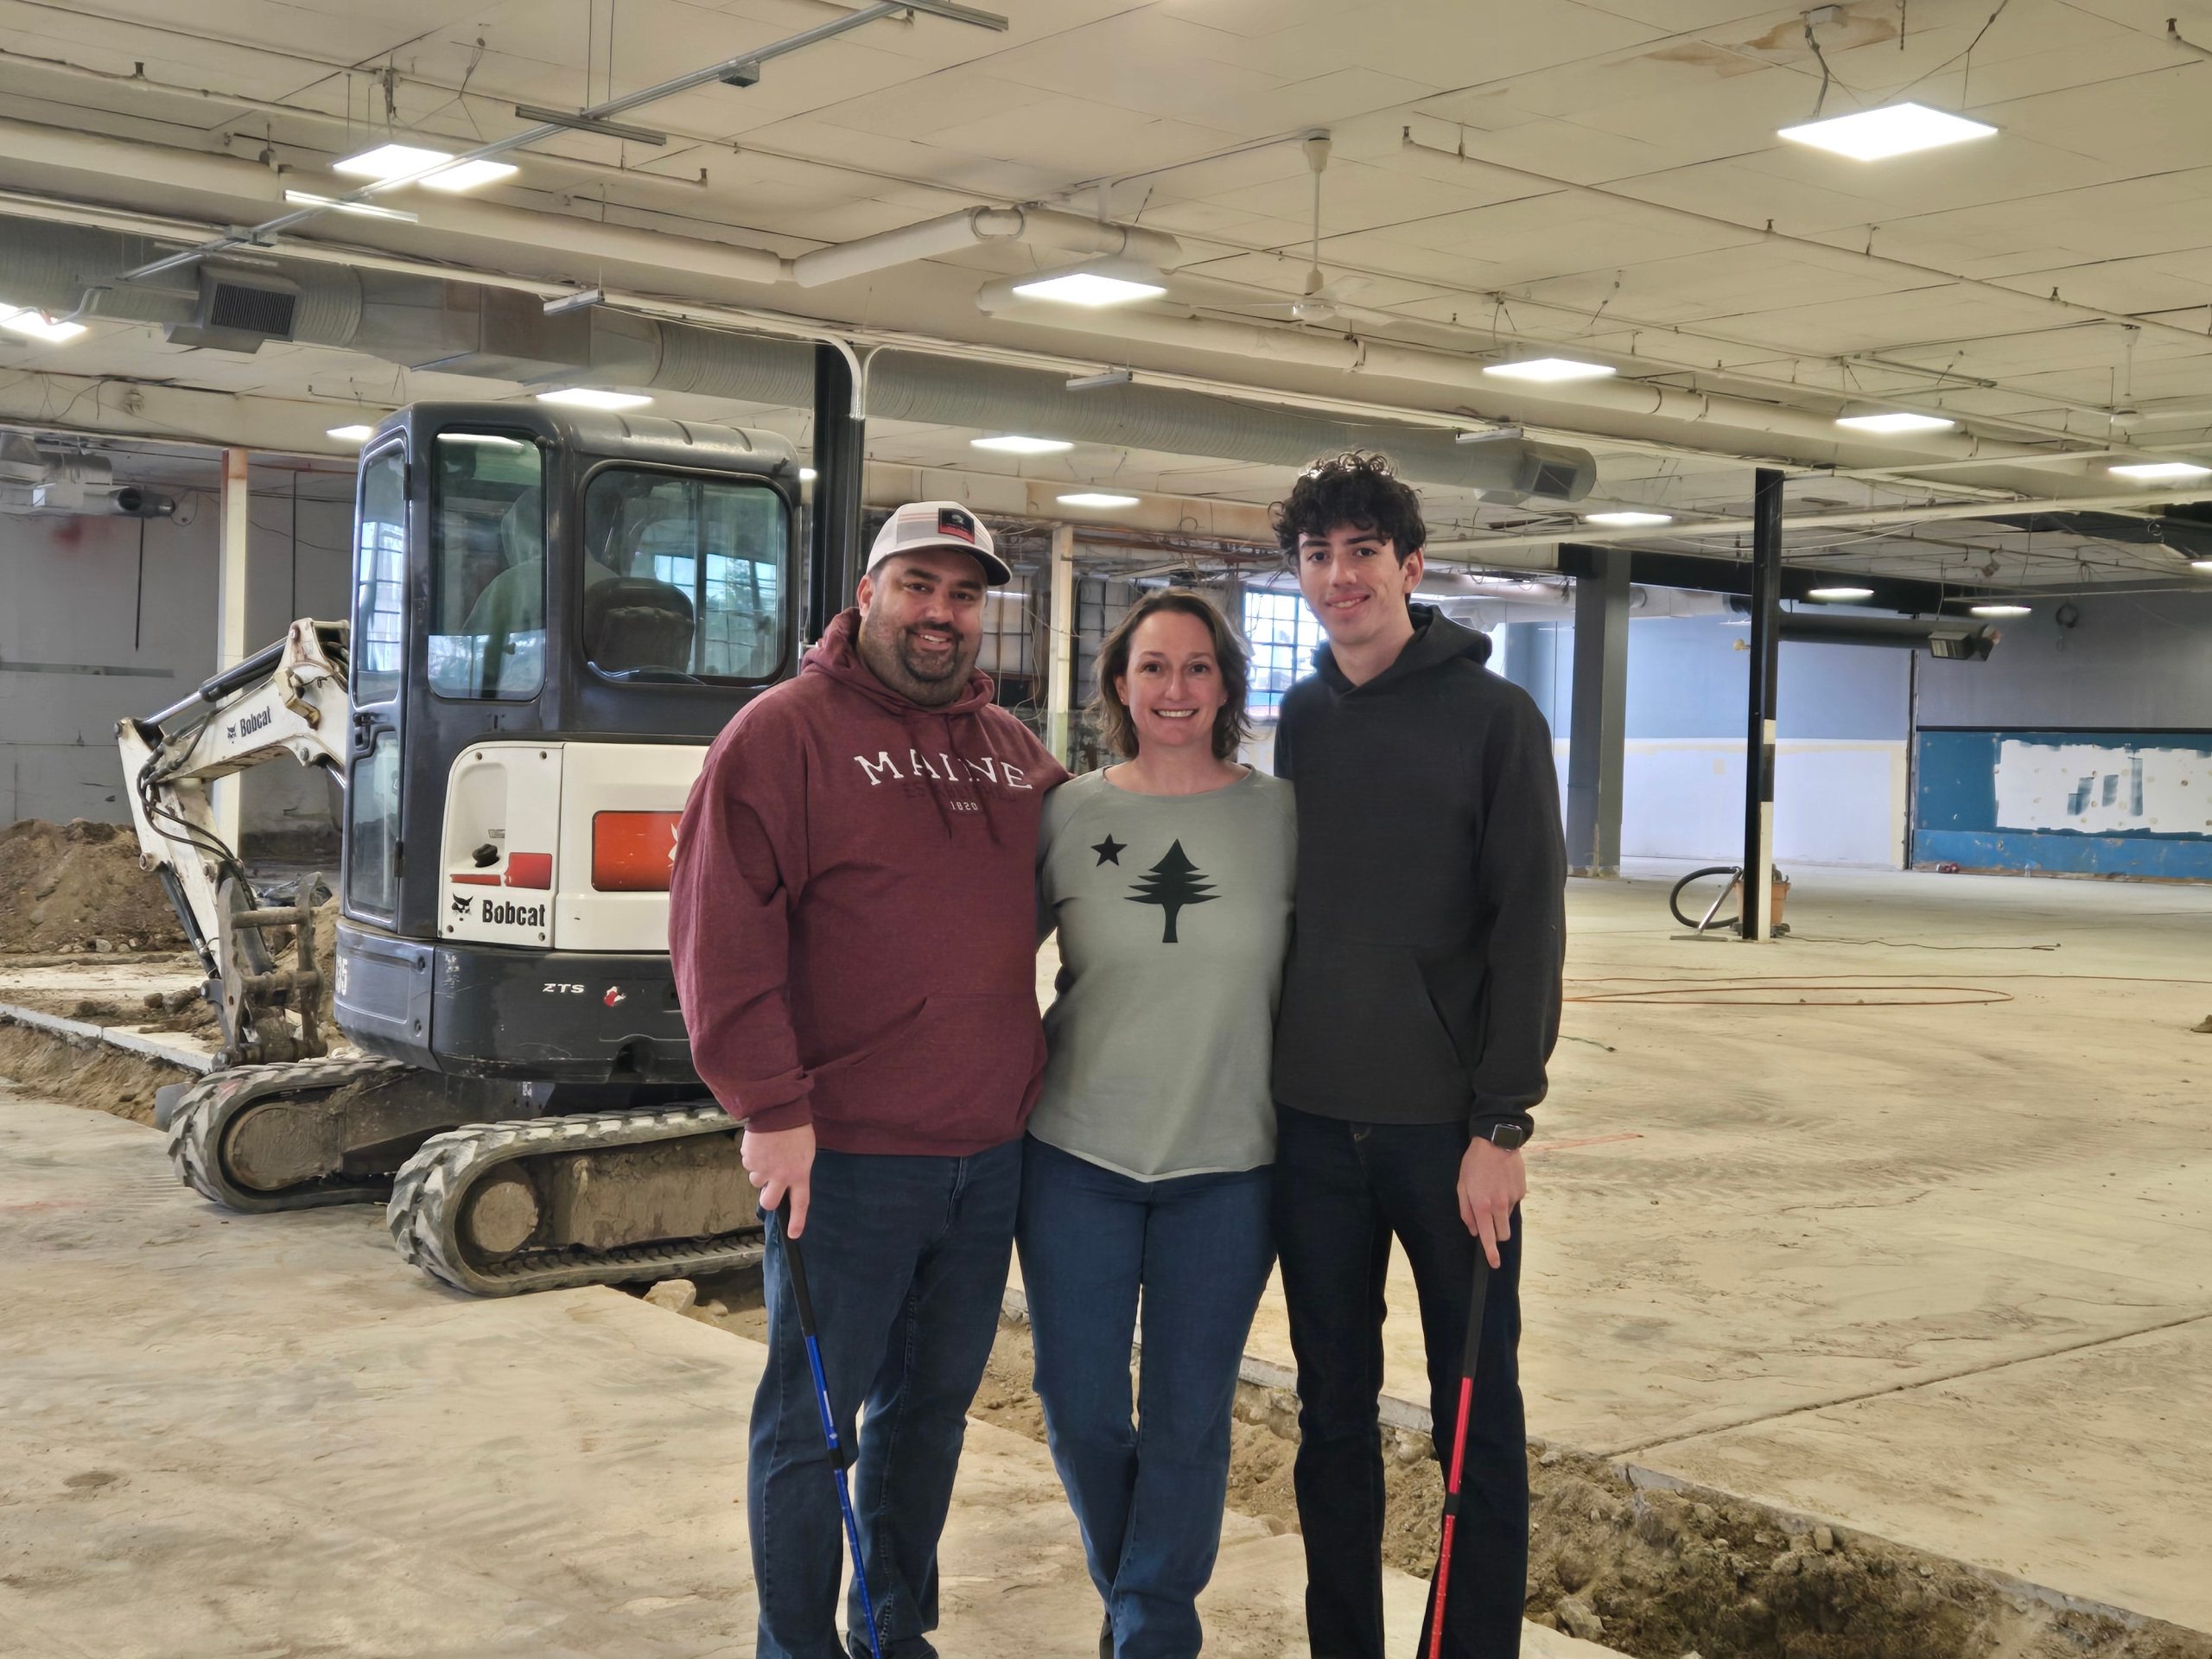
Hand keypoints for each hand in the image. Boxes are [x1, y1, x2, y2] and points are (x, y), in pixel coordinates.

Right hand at [742, 1122, 816, 1236]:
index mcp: (799, 1174)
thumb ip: (795, 1169)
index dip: (797, 1221)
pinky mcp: (750, 1160)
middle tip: (767, 1189)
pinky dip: (752, 1156)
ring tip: (767, 1152)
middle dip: (765, 1199)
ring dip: (759, 1171)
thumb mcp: (804, 1152)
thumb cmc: (796, 1128)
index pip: (800, 1203)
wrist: (778, 1110)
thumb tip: (783, 1180)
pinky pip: (748, 1163)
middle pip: (769, 1202)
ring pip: (756, 1180)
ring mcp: (763, 1169)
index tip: (793, 1235)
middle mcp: (781, 1176)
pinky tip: (760, 1143)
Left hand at [1457, 1137, 1525, 1269]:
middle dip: (1497, 1233)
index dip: (1491, 1253)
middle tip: (1489, 1219)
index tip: (1494, 1264)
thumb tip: (1475, 1230)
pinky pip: (1514, 1202)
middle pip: (1503, 1234)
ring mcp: (1512, 1199)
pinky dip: (1507, 1198)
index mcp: (1482, 1206)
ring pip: (1508, 1217)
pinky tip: (1501, 1182)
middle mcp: (1499, 1205)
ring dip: (1501, 1212)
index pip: (1488, 1237)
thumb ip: (1466, 1211)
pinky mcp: (1521, 1191)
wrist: (1496, 1142)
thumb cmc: (1475, 1163)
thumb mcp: (1462, 1186)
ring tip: (1492, 1191)